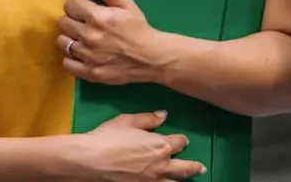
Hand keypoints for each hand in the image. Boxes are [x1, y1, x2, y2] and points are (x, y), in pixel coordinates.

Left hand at [59, 0, 173, 86]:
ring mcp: (87, 56)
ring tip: (85, 39)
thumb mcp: (125, 2)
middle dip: (73, 20)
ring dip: (71, 38)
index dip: (78, 5)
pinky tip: (84, 54)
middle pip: (63, 22)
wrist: (151, 57)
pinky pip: (66, 63)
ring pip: (62, 42)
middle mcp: (89, 36)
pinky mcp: (88, 72)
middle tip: (86, 23)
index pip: (69, 5)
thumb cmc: (138, 26)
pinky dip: (72, 58)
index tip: (86, 9)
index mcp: (97, 16)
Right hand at [66, 110, 203, 180]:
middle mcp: (161, 165)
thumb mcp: (128, 121)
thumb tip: (164, 115)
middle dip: (193, 167)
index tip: (183, 141)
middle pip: (184, 167)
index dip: (181, 141)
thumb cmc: (108, 137)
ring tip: (189, 180)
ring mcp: (152, 181)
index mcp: (161, 145)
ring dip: (182, 180)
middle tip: (200, 167)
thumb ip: (148, 119)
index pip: (179, 142)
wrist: (90, 161)